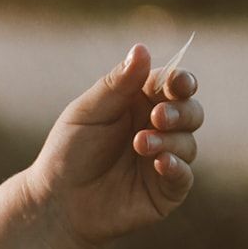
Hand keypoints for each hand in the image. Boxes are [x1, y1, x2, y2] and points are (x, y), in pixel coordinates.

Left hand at [24, 44, 203, 248]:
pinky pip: (184, 176)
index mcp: (140, 103)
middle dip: (180, 112)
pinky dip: (178, 166)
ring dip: (169, 140)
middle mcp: (158, 129)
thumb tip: (141, 48)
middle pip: (191, 111)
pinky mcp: (166, 191)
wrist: (57, 200)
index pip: (173, 85)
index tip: (177, 83)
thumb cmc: (69, 150)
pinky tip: (162, 162)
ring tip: (140, 144)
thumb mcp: (88, 111)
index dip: (181, 81)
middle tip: (156, 117)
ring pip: (189, 143)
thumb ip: (117, 84)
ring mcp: (165, 159)